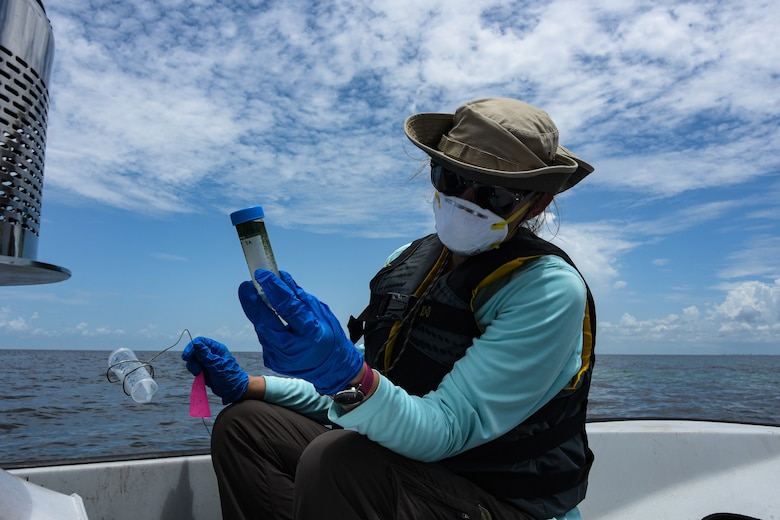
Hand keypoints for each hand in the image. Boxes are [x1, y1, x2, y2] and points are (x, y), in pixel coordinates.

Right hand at [181, 336, 248, 403]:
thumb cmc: (229, 376)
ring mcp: (207, 361)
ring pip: (193, 359)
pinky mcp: (204, 369)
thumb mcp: (217, 366)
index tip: (186, 357)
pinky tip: (200, 377)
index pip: (200, 342)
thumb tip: (196, 343)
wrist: (233, 390)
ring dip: (193, 367)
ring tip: (199, 374)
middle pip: (194, 350)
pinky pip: (194, 367)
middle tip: (197, 370)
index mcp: (216, 348)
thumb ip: (206, 355)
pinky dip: (195, 371)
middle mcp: (211, 353)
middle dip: (192, 359)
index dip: (191, 347)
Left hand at [238, 269, 362, 394]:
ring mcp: (282, 358)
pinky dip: (264, 325)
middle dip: (253, 303)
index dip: (273, 289)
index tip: (262, 274)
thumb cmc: (329, 335)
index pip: (288, 308)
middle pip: (266, 323)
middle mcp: (294, 349)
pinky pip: (265, 338)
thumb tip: (281, 277)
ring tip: (253, 296)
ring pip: (262, 330)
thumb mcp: (321, 313)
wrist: (331, 367)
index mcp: (311, 333)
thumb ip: (299, 297)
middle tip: (246, 286)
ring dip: (257, 312)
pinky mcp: (274, 361)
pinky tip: (265, 316)